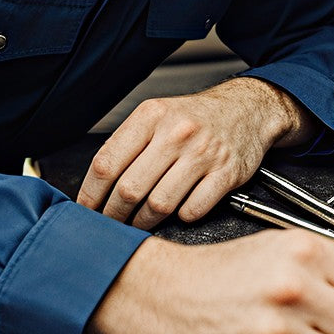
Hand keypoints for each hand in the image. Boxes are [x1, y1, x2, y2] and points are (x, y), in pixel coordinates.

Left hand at [77, 78, 313, 229]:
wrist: (247, 109)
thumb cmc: (195, 118)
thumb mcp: (157, 115)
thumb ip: (127, 144)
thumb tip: (94, 187)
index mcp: (151, 116)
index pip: (106, 163)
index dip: (90, 195)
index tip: (86, 211)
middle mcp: (176, 132)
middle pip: (129, 189)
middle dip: (114, 215)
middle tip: (111, 223)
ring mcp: (203, 153)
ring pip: (159, 205)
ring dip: (144, 221)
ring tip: (140, 221)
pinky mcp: (226, 174)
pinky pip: (192, 210)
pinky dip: (181, 218)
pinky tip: (178, 211)